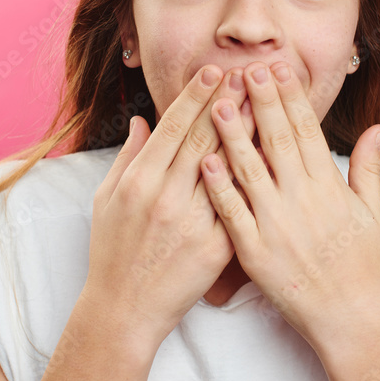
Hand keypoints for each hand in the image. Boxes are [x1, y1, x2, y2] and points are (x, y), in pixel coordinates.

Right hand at [81, 65, 254, 351]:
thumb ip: (128, 156)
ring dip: (248, 131)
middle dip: (228, 101)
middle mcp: (167, 197)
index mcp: (140, 181)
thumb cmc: (113, 251)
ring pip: (228, 168)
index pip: (173, 127)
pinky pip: (241, 205)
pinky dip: (256, 179)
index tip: (213, 71)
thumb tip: (143, 120)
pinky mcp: (216, 247)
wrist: (125, 309)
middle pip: (205, 139)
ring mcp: (193, 222)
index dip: (195, 96)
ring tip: (267, 102)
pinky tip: (272, 156)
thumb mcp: (107, 199)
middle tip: (248, 72)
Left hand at [198, 60, 379, 346]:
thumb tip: (378, 128)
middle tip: (245, 67)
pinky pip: (233, 214)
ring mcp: (277, 226)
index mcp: (329, 187)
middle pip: (278, 140)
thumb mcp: (373, 213)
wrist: (352, 319)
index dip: (291, 97)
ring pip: (250, 170)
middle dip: (261, 101)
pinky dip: (219, 187)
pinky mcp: (256, 253)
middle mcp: (303, 200)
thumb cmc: (366, 266)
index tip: (278, 68)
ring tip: (218, 102)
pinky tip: (205, 160)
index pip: (306, 130)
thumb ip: (368, 167)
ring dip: (234, 134)